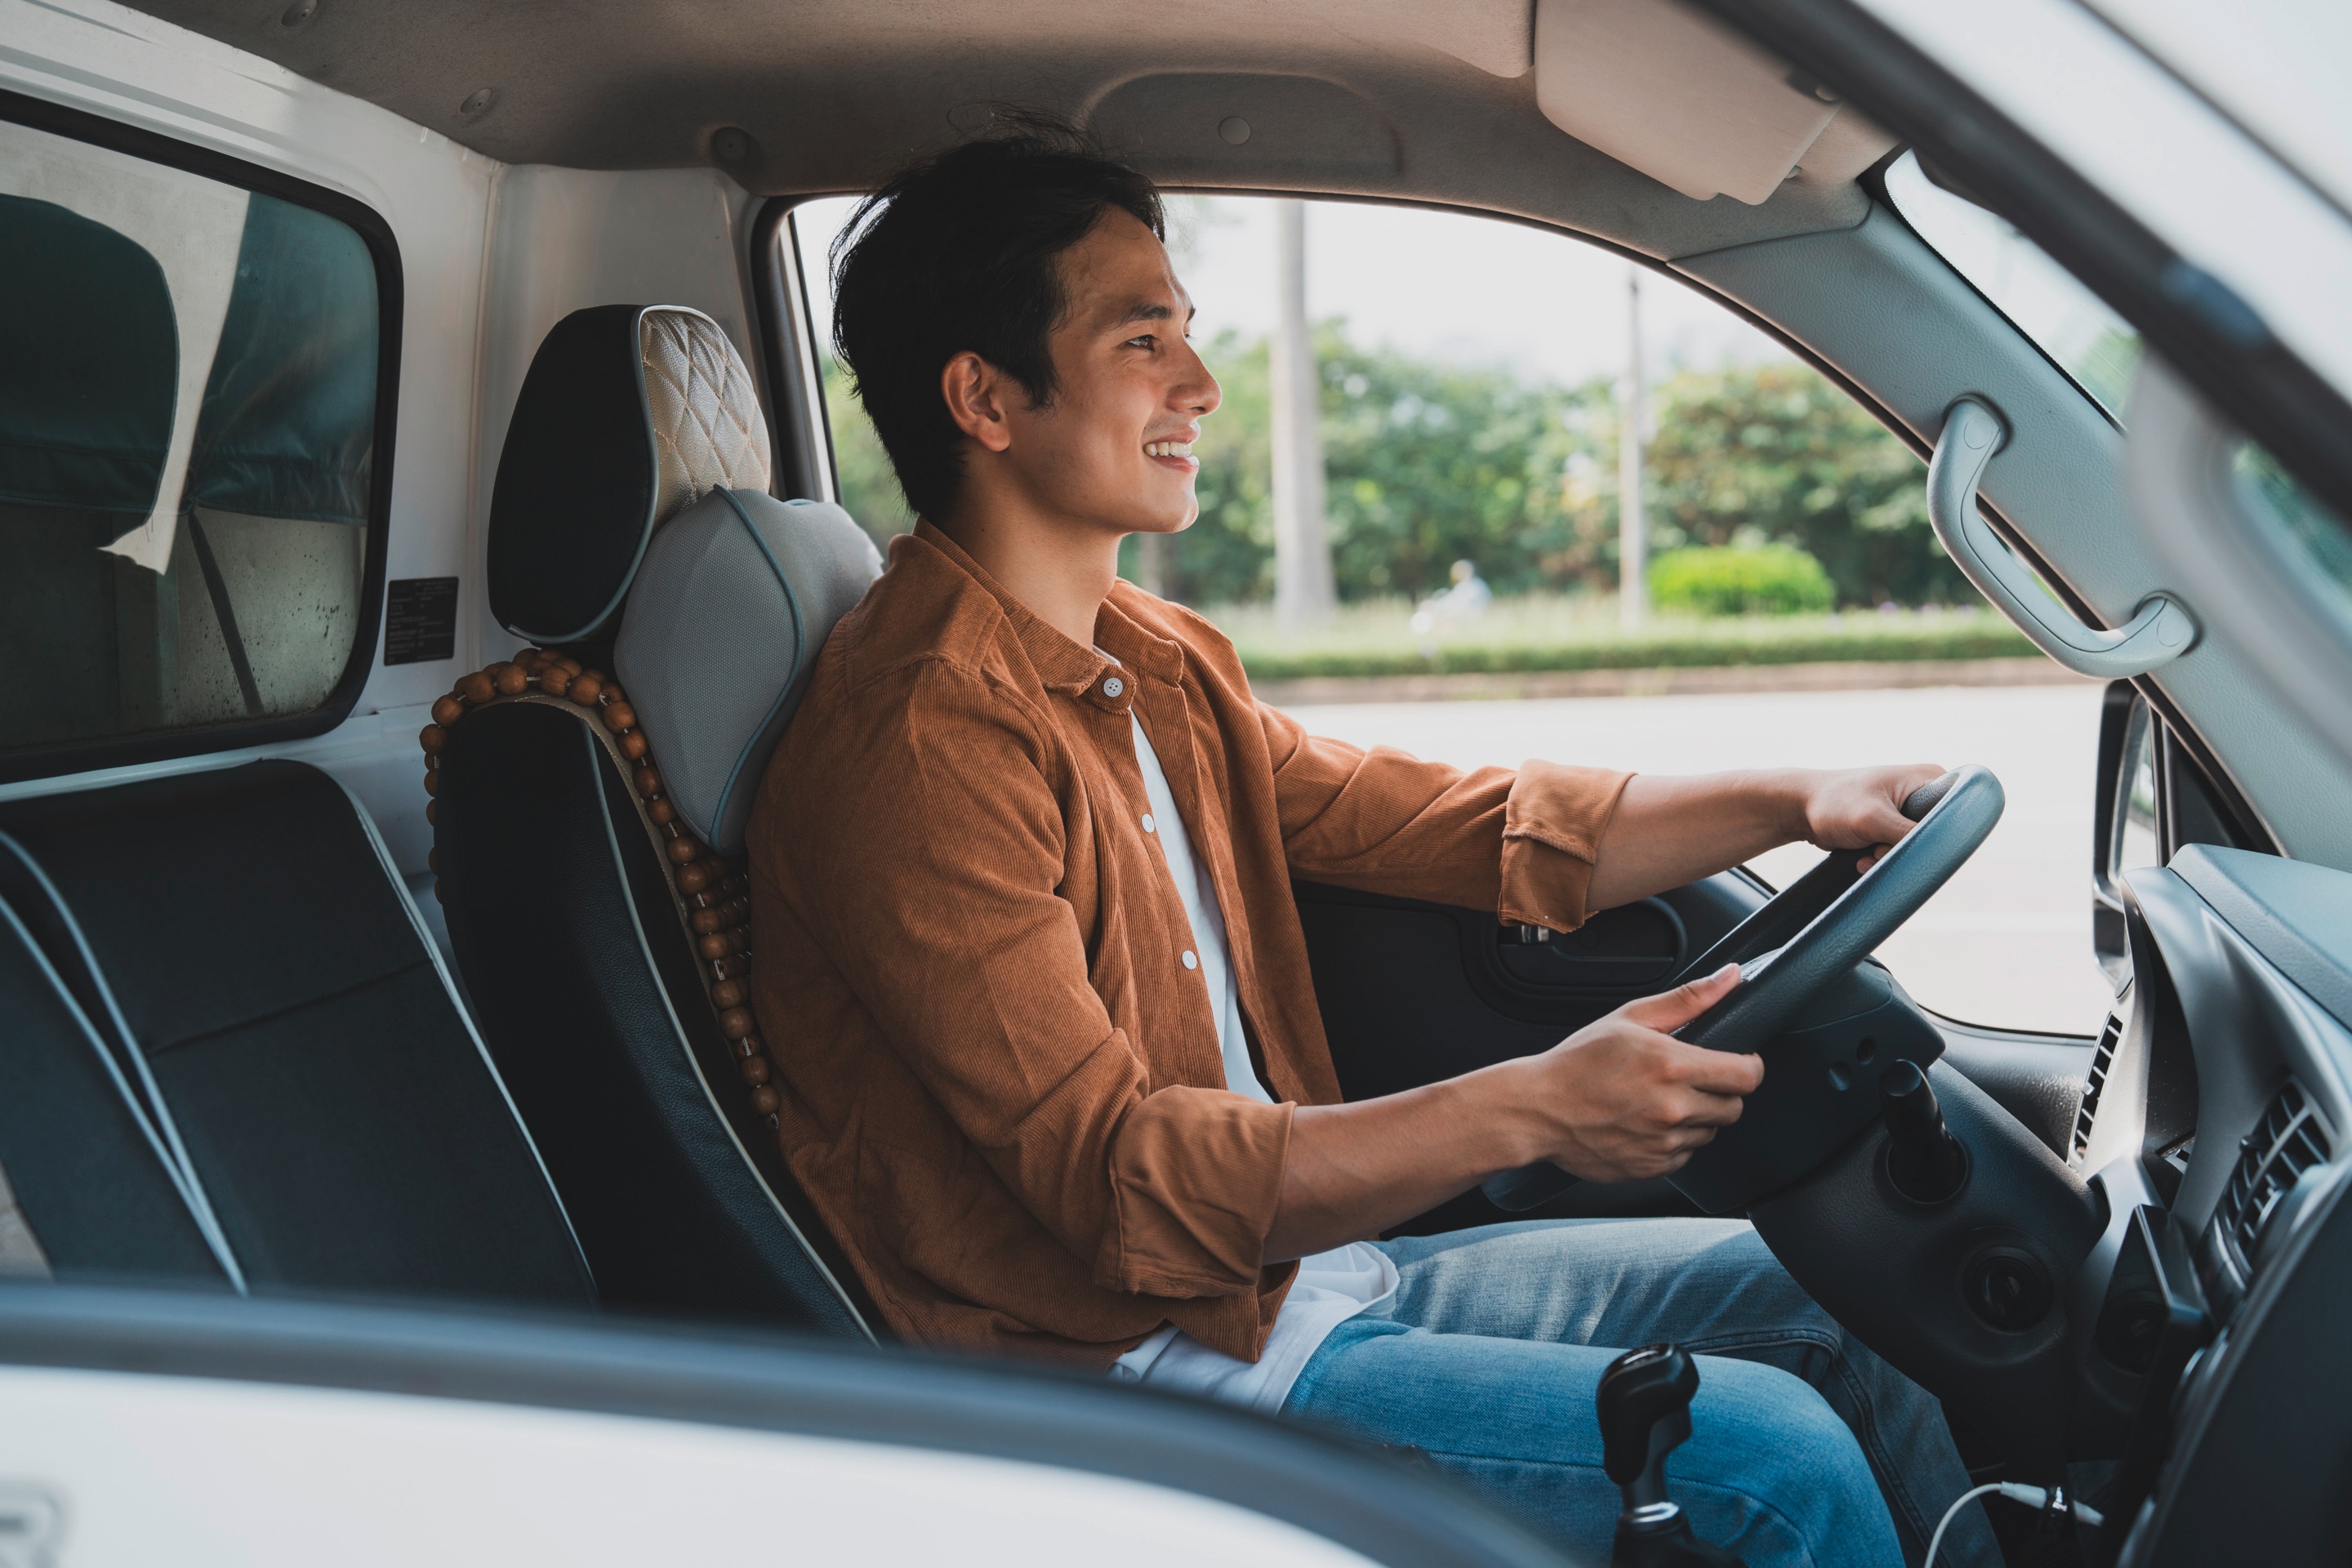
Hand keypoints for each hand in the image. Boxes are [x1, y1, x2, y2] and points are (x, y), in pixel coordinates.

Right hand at [1508, 965, 1763, 1183]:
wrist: (1537, 1110)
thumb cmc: (1578, 1062)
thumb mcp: (1630, 1018)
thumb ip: (1689, 999)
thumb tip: (1730, 977)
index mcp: (1672, 1066)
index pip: (1747, 1075)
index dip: (1748, 1066)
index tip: (1735, 1061)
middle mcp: (1673, 1108)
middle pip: (1734, 1108)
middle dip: (1720, 1092)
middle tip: (1689, 1080)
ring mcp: (1663, 1143)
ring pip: (1709, 1132)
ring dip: (1696, 1118)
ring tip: (1659, 1101)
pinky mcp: (1652, 1167)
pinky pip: (1685, 1155)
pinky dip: (1673, 1141)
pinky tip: (1645, 1123)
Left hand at [1798, 763, 1945, 871]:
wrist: (1799, 809)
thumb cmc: (1834, 803)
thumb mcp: (1875, 819)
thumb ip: (1908, 835)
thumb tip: (1939, 853)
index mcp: (1928, 778)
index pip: (1954, 811)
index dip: (1937, 834)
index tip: (1906, 842)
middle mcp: (1922, 793)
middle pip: (1932, 835)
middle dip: (1905, 850)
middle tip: (1878, 848)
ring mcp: (1907, 813)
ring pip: (1913, 849)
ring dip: (1889, 858)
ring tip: (1865, 854)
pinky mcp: (1892, 829)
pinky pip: (1898, 853)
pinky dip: (1881, 860)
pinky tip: (1861, 860)